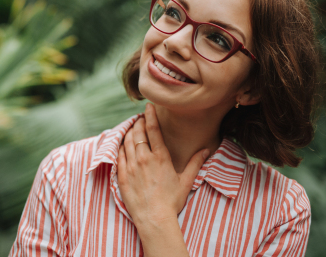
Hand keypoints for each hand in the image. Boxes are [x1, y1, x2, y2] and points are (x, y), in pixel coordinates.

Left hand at [117, 103, 208, 228]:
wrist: (154, 219)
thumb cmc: (172, 201)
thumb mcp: (186, 181)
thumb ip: (195, 163)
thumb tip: (207, 149)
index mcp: (160, 157)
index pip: (153, 129)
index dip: (150, 115)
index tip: (148, 106)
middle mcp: (144, 158)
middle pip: (138, 132)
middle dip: (138, 122)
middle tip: (140, 118)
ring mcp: (131, 166)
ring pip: (126, 142)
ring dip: (129, 132)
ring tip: (131, 128)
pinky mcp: (122, 175)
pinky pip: (118, 155)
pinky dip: (120, 146)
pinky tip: (122, 144)